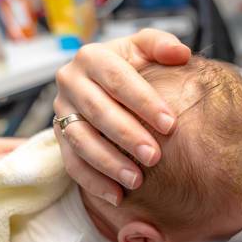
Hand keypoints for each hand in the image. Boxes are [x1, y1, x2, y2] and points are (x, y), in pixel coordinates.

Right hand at [53, 28, 191, 205]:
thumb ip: (161, 45)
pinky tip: (118, 196)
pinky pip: (72, 164)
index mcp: (92, 57)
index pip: (118, 79)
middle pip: (98, 112)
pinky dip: (94, 182)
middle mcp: (71, 83)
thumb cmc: (132, 66)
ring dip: (109, 163)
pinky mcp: (60, 139)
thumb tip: (181, 53)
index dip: (144, 102)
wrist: (105, 84)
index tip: (170, 124)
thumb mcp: (144, 49)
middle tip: (154, 157)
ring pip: (81, 140)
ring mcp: (62, 113)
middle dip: (127, 136)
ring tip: (137, 181)